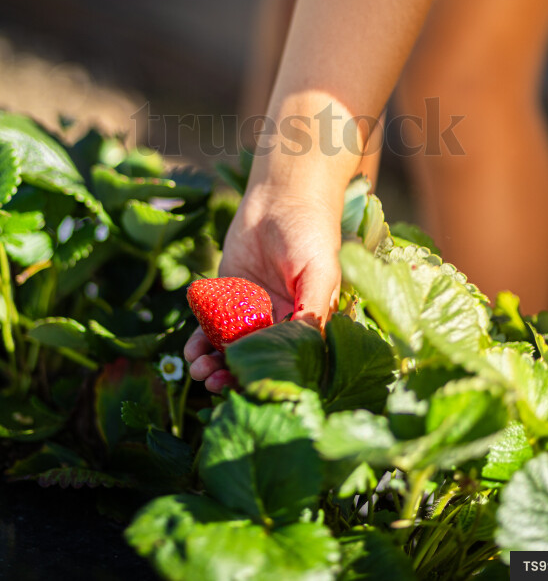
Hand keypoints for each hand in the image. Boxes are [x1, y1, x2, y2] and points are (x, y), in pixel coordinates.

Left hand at [184, 183, 342, 392]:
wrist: (282, 196)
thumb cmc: (310, 232)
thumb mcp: (319, 270)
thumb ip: (313, 308)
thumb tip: (305, 349)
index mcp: (306, 322)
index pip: (286, 360)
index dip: (266, 378)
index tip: (247, 388)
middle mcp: (279, 321)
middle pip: (255, 358)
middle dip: (234, 374)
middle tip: (213, 383)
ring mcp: (251, 309)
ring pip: (231, 346)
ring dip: (214, 362)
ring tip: (198, 371)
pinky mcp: (227, 295)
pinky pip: (212, 324)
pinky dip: (200, 339)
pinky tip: (191, 350)